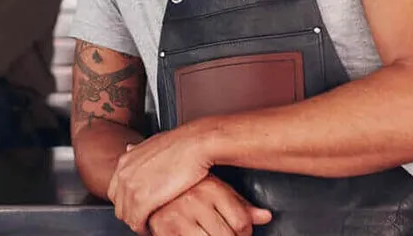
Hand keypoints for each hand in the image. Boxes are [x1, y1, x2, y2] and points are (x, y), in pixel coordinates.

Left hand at [109, 128, 213, 233]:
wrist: (195, 144)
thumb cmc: (182, 144)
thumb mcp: (154, 143)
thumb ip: (139, 152)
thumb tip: (130, 148)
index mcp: (125, 161)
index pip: (116, 191)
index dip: (127, 202)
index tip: (139, 207)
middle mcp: (124, 174)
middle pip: (119, 205)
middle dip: (131, 214)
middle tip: (145, 219)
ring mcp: (131, 187)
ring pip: (126, 216)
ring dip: (138, 223)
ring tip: (150, 226)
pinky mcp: (142, 200)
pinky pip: (136, 222)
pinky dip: (144, 229)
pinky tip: (153, 229)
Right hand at [147, 175, 271, 235]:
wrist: (146, 182)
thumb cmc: (184, 187)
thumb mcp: (215, 189)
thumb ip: (241, 205)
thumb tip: (266, 216)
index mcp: (210, 187)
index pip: (241, 222)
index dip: (245, 232)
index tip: (241, 232)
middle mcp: (195, 200)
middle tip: (226, 234)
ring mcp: (179, 216)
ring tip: (207, 232)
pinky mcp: (166, 230)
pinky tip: (196, 233)